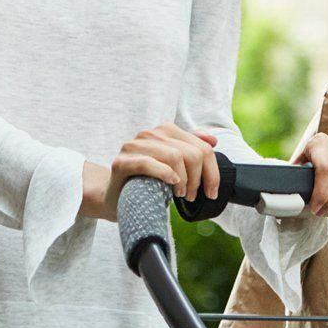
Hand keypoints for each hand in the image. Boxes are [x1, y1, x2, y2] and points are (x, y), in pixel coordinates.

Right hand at [86, 123, 219, 220]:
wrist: (114, 196)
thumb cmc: (146, 181)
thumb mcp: (172, 165)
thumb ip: (191, 149)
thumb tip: (213, 141)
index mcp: (165, 131)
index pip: (201, 147)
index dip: (212, 171)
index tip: (211, 192)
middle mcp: (150, 134)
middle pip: (191, 153)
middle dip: (198, 179)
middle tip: (192, 196)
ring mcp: (134, 146)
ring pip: (174, 157)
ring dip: (183, 180)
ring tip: (180, 194)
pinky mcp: (122, 162)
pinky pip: (148, 163)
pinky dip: (164, 174)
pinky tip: (171, 184)